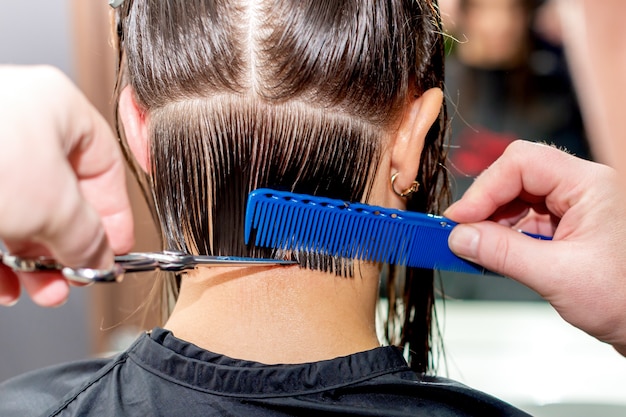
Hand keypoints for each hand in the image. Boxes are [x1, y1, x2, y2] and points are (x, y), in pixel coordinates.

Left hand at [0, 65, 133, 306]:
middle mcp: (16, 124)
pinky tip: (4, 286)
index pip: (103, 166)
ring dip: (34, 261)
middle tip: (73, 277)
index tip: (113, 250)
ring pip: (18, 213)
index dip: (114, 214)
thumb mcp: (55, 205)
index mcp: (56, 109)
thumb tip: (99, 256)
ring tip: (42, 291)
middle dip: (67, 248)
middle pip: (59, 195)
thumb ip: (87, 235)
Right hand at [444, 140, 625, 355]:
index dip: (485, 188)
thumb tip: (459, 237)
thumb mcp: (558, 276)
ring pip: (517, 197)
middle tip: (460, 232)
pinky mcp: (566, 225)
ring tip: (474, 246)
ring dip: (492, 221)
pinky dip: (504, 234)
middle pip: (517, 176)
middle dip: (486, 204)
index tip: (459, 219)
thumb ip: (503, 253)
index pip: (523, 163)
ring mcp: (574, 206)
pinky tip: (492, 251)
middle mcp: (582, 188)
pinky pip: (525, 218)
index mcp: (590, 185)